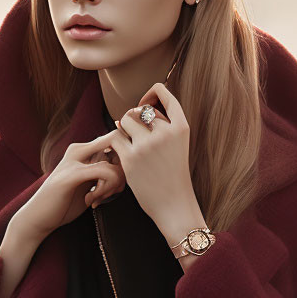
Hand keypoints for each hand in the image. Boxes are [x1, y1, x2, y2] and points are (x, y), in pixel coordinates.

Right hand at [11, 133, 125, 240]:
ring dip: (113, 185)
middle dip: (124, 172)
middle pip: (118, 149)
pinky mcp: (72, 175)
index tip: (118, 184)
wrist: (37, 218)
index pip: (115, 142)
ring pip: (113, 164)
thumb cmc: (64, 203)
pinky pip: (105, 172)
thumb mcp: (87, 185)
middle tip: (114, 191)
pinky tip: (92, 200)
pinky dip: (105, 189)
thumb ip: (102, 173)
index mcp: (82, 150)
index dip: (125, 161)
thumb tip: (127, 169)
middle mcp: (78, 150)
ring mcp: (73, 161)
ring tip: (99, 198)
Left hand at [102, 82, 196, 233]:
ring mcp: (147, 145)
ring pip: (125, 120)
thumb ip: (164, 125)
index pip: (163, 93)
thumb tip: (135, 108)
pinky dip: (116, 143)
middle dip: (134, 117)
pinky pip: (115, 137)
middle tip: (135, 134)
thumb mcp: (177, 144)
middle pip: (139, 108)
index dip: (151, 93)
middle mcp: (165, 132)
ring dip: (123, 128)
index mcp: (181, 127)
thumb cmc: (173, 174)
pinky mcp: (131, 157)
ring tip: (129, 143)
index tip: (146, 105)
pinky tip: (121, 152)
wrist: (173, 204)